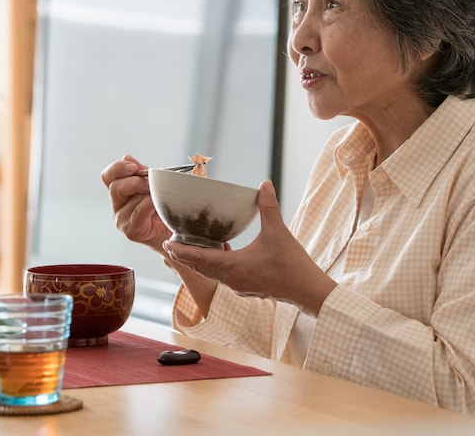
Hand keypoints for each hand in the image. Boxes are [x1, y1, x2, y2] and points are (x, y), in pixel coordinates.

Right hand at [100, 154, 170, 252]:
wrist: (179, 230)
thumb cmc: (166, 206)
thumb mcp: (155, 184)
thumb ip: (141, 172)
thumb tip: (127, 157)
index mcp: (121, 191)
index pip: (108, 176)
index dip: (117, 168)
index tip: (132, 166)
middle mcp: (118, 205)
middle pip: (115, 187)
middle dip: (135, 181)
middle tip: (151, 182)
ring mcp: (122, 219)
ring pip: (128, 200)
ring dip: (145, 193)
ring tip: (159, 193)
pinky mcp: (131, 231)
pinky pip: (137, 213)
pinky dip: (147, 205)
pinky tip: (155, 202)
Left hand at [163, 180, 336, 316]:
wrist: (307, 290)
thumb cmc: (292, 264)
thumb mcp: (278, 232)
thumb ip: (268, 207)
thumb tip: (264, 184)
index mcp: (233, 266)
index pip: (200, 258)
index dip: (181, 250)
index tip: (167, 243)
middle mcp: (231, 279)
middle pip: (200, 267)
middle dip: (184, 256)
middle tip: (170, 244)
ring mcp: (238, 285)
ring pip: (211, 273)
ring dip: (199, 261)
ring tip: (190, 247)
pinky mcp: (247, 287)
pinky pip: (223, 275)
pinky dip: (215, 264)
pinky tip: (222, 252)